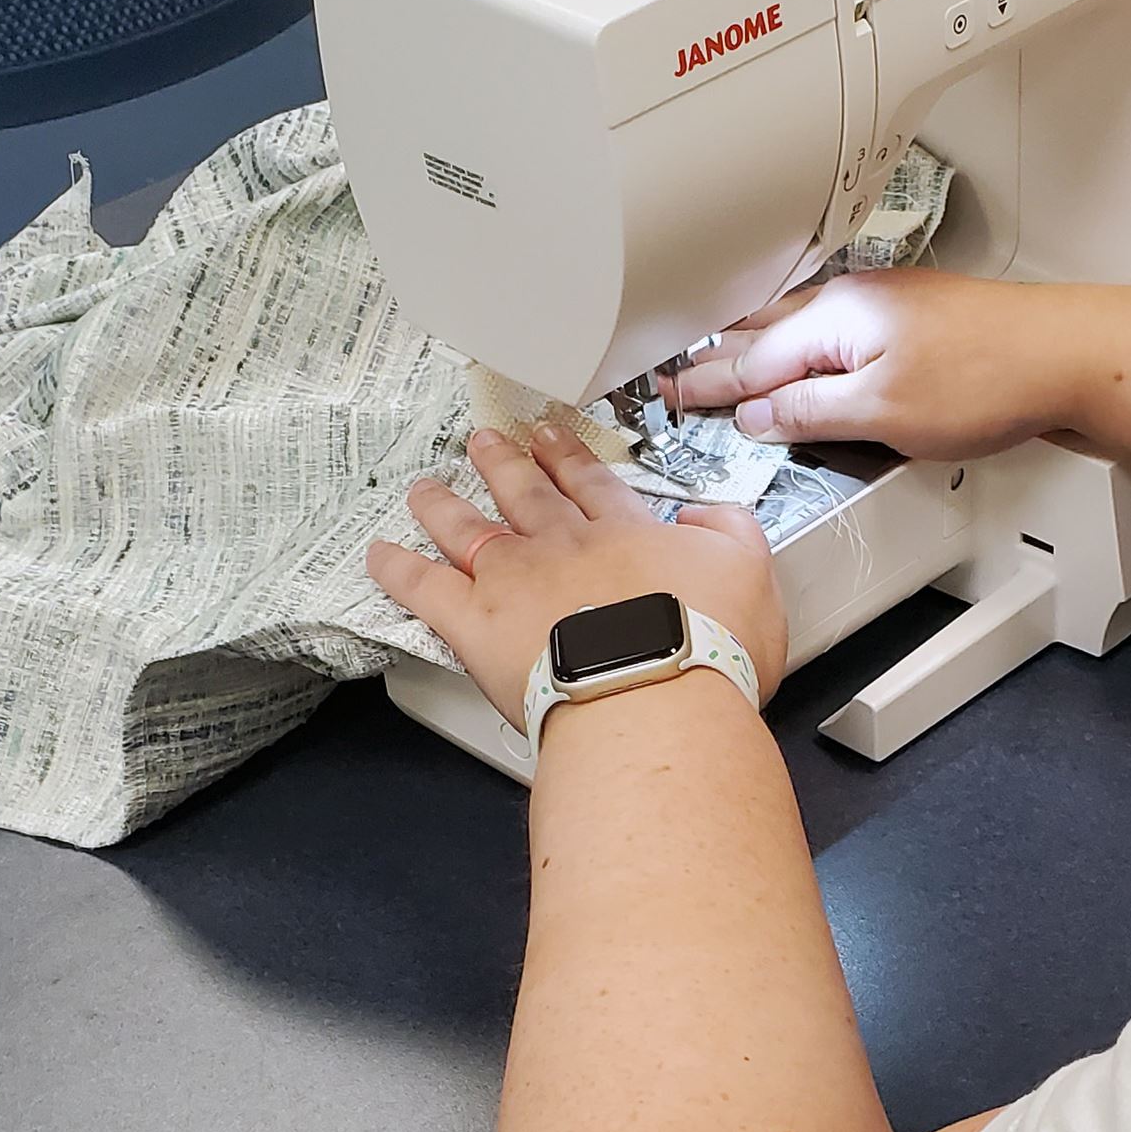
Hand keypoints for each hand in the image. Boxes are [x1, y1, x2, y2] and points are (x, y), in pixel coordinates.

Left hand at [368, 424, 785, 731]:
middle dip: (504, 464)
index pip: (591, 485)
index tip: (551, 440)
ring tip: (427, 487)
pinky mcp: (474, 622)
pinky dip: (396, 568)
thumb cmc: (708, 649)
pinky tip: (377, 555)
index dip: (568, 459)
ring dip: (445, 503)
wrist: (655, 691)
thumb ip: (729, 533)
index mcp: (626, 533)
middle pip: (524, 493)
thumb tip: (705, 516)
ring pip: (467, 527)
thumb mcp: (752, 574)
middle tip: (485, 441)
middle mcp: (563, 545)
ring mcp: (513, 578)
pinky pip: (422, 587)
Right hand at [672, 270, 1104, 458]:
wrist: (1074, 358)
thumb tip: (758, 416)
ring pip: (807, 329)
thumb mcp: (880, 413)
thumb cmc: (990, 378)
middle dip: (724, 356)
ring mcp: (892, 308)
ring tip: (731, 364)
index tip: (671, 393)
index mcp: (835, 319)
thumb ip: (809, 413)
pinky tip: (816, 363)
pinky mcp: (922, 325)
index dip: (706, 383)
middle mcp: (858, 303)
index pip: (750, 360)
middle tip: (683, 376)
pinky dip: (813, 352)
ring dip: (766, 349)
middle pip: (771, 334)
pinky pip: (844, 336)